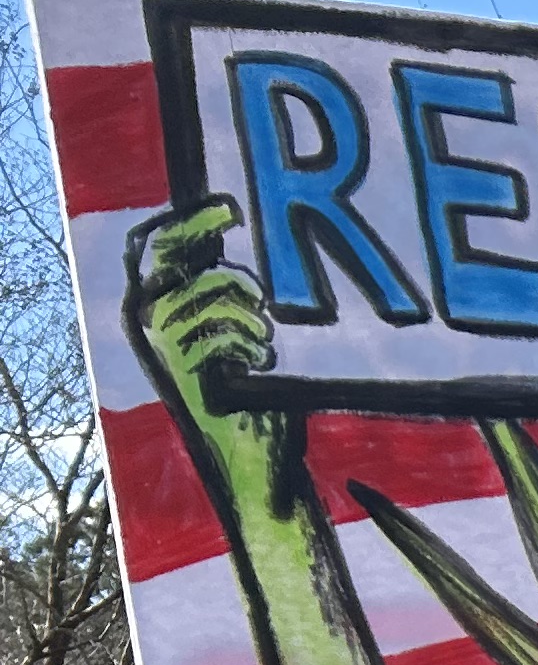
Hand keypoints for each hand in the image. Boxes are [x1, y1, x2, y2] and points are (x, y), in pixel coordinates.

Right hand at [127, 198, 290, 501]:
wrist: (254, 456)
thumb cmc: (250, 393)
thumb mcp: (233, 333)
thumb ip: (225, 292)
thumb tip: (236, 241)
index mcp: (158, 306)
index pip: (158, 245)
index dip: (188, 220)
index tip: (229, 208)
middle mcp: (149, 320)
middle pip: (176, 258)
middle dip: (219, 252)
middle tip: (259, 280)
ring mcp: (163, 344)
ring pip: (212, 293)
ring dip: (251, 315)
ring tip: (262, 341)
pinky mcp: (183, 368)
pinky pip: (223, 332)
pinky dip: (252, 344)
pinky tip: (259, 363)